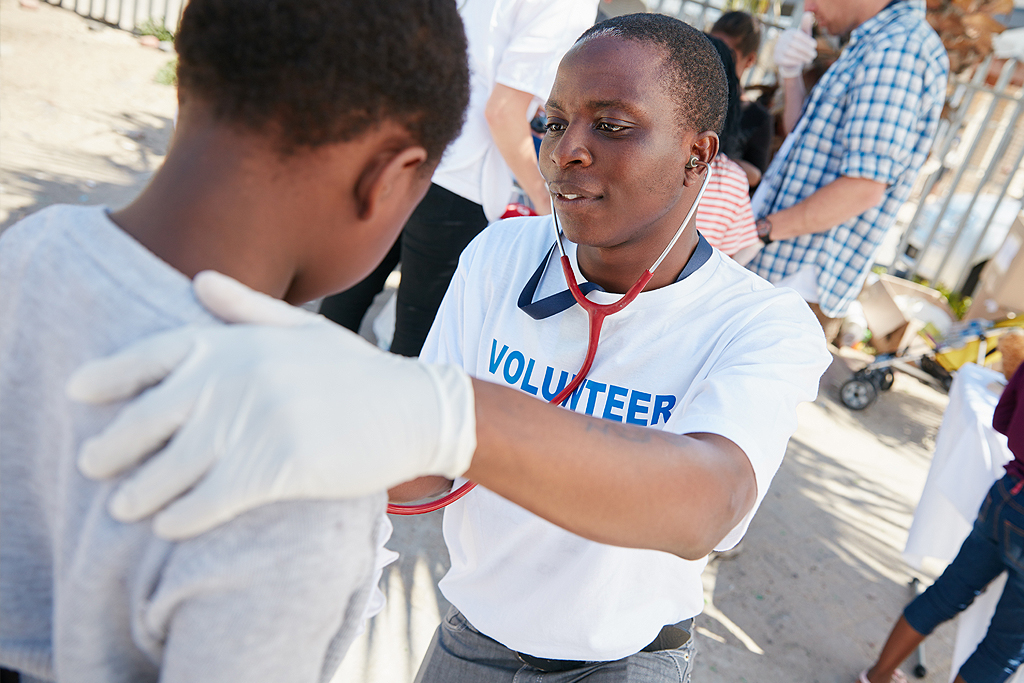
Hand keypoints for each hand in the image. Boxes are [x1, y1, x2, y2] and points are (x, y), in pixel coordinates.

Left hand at [68, 271, 475, 539]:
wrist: (415, 408)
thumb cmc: (357, 373)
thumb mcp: (303, 330)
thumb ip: (246, 309)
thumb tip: (197, 280)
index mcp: (240, 342)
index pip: (156, 354)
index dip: (110, 374)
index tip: (79, 392)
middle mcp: (240, 377)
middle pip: (151, 417)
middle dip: (114, 446)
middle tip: (92, 464)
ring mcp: (258, 421)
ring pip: (174, 466)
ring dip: (142, 492)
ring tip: (125, 508)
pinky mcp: (280, 466)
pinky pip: (212, 499)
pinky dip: (183, 518)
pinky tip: (170, 527)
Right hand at [773, 12, 816, 78]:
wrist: (789, 60)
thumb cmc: (799, 46)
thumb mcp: (804, 36)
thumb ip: (806, 26)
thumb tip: (808, 13)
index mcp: (789, 32)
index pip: (798, 35)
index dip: (807, 40)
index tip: (815, 45)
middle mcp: (781, 40)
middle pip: (794, 44)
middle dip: (806, 50)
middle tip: (814, 55)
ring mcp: (778, 49)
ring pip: (790, 52)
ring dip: (802, 56)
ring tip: (810, 59)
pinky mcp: (776, 58)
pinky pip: (786, 60)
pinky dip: (795, 61)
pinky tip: (802, 62)